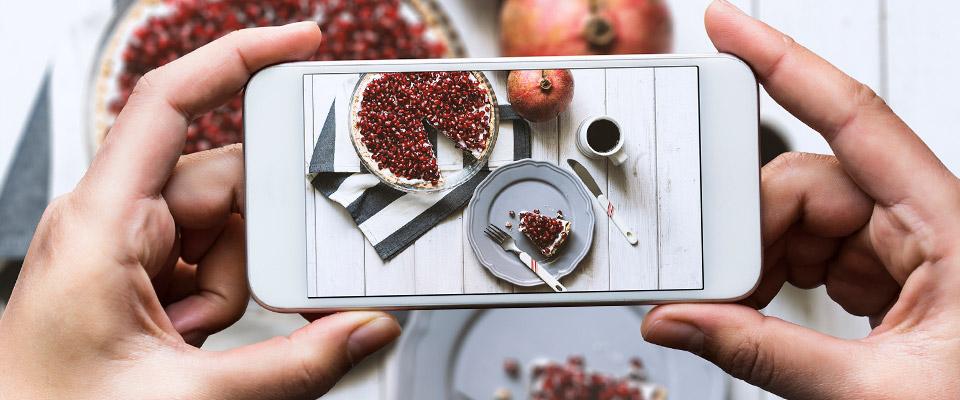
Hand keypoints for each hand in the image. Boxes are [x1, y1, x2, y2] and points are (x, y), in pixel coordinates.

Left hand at [0, 23, 399, 399]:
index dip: (237, 57)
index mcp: (103, 223)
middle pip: (225, 181)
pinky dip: (226, 297)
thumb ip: (293, 366)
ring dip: (237, 285)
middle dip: (255, 243)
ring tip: (200, 339)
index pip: (169, 101)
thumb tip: (365, 327)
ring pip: (227, 228)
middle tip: (271, 292)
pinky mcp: (145, 274)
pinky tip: (198, 340)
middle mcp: (116, 221)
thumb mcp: (187, 397)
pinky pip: (213, 260)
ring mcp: (131, 247)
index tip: (301, 43)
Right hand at [642, 1, 959, 397]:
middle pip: (811, 179)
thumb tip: (682, 322)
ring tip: (742, 309)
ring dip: (759, 260)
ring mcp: (905, 248)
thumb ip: (767, 356)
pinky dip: (775, 276)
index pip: (856, 116)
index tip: (728, 26)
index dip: (785, 61)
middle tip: (717, 281)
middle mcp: (926, 222)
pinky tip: (764, 308)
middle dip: (750, 225)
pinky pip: (813, 249)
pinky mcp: (888, 275)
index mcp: (951, 226)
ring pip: (803, 216)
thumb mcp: (874, 391)